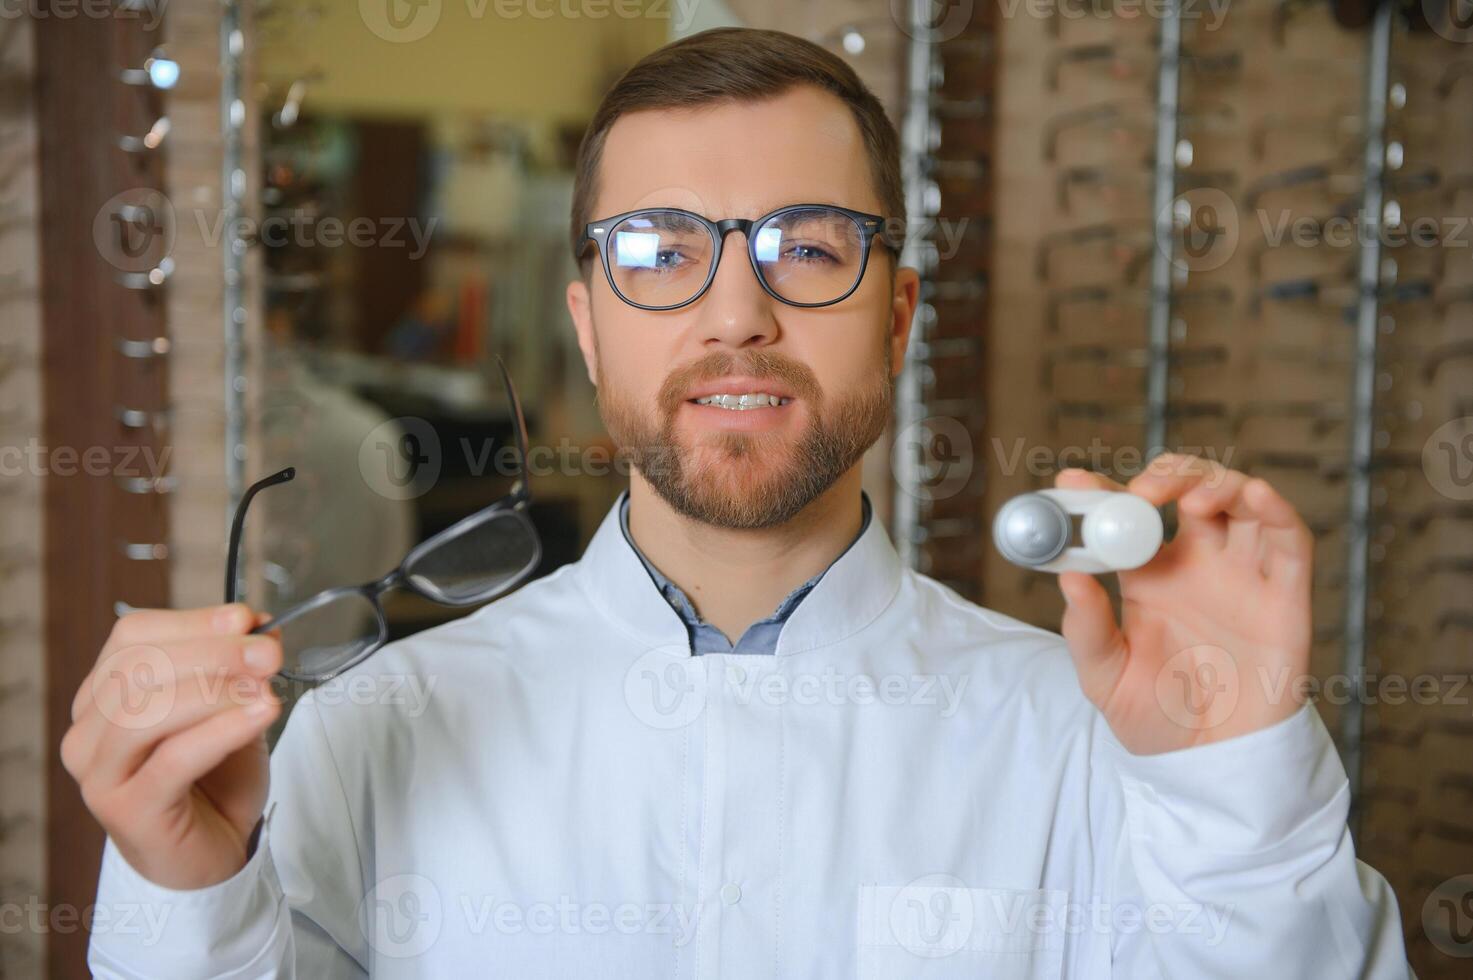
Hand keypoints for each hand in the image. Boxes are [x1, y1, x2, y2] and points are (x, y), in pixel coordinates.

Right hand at [60, 604, 282, 888]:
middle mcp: (89, 732)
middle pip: (139, 669)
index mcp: (104, 695)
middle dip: (213, 652)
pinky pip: (172, 759)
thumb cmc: (216, 779)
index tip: (247, 619)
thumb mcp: (233, 708)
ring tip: (265, 688)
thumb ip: (239, 668)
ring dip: (214, 690)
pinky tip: (261, 714)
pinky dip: (221, 730)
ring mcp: (99, 774)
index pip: (132, 637)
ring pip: (144, 712)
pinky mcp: (126, 811)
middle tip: (269, 652)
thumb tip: (261, 626)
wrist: (215, 854)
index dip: (192, 621)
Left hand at [1054, 454, 1313, 754]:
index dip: (1102, 493)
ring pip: (1240, 501)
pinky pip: (1290, 541)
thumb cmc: (1157, 720)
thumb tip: (1068, 576)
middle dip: (1167, 476)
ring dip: (1218, 482)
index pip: (1126, 517)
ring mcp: (1243, 575)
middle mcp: (1198, 565)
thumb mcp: (1105, 678)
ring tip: (1188, 499)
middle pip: (1189, 492)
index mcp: (1149, 576)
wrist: (1211, 767)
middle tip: (1141, 493)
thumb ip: (1086, 629)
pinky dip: (1276, 509)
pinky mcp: (1285, 596)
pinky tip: (1255, 495)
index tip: (1072, 482)